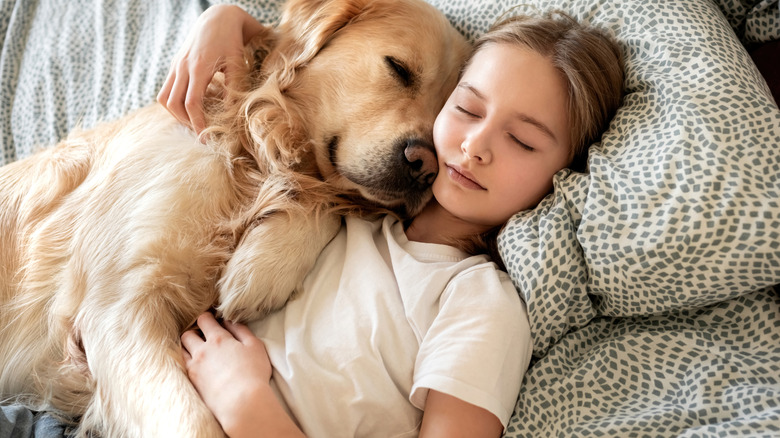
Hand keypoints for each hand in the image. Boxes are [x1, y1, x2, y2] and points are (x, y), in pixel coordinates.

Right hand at [157, 5, 262, 134]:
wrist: (218, 17)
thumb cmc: (232, 40)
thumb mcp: (237, 64)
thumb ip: (233, 88)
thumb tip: (230, 115)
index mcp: (199, 67)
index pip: (191, 103)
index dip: (197, 123)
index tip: (205, 138)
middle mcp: (182, 67)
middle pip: (174, 104)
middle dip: (185, 122)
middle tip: (200, 133)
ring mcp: (175, 65)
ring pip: (165, 97)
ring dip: (176, 113)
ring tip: (193, 122)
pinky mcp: (175, 64)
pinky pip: (166, 89)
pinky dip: (174, 102)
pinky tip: (191, 106)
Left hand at [181, 312, 271, 431]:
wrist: (241, 402)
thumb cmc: (253, 373)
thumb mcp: (255, 346)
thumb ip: (241, 330)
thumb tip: (229, 321)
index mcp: (218, 339)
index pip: (204, 320)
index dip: (207, 317)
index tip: (212, 320)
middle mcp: (202, 351)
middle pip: (188, 334)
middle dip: (194, 332)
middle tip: (204, 337)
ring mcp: (194, 367)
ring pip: (182, 350)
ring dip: (188, 347)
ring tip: (198, 351)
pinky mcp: (192, 382)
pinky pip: (182, 366)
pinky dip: (186, 362)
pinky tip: (196, 366)